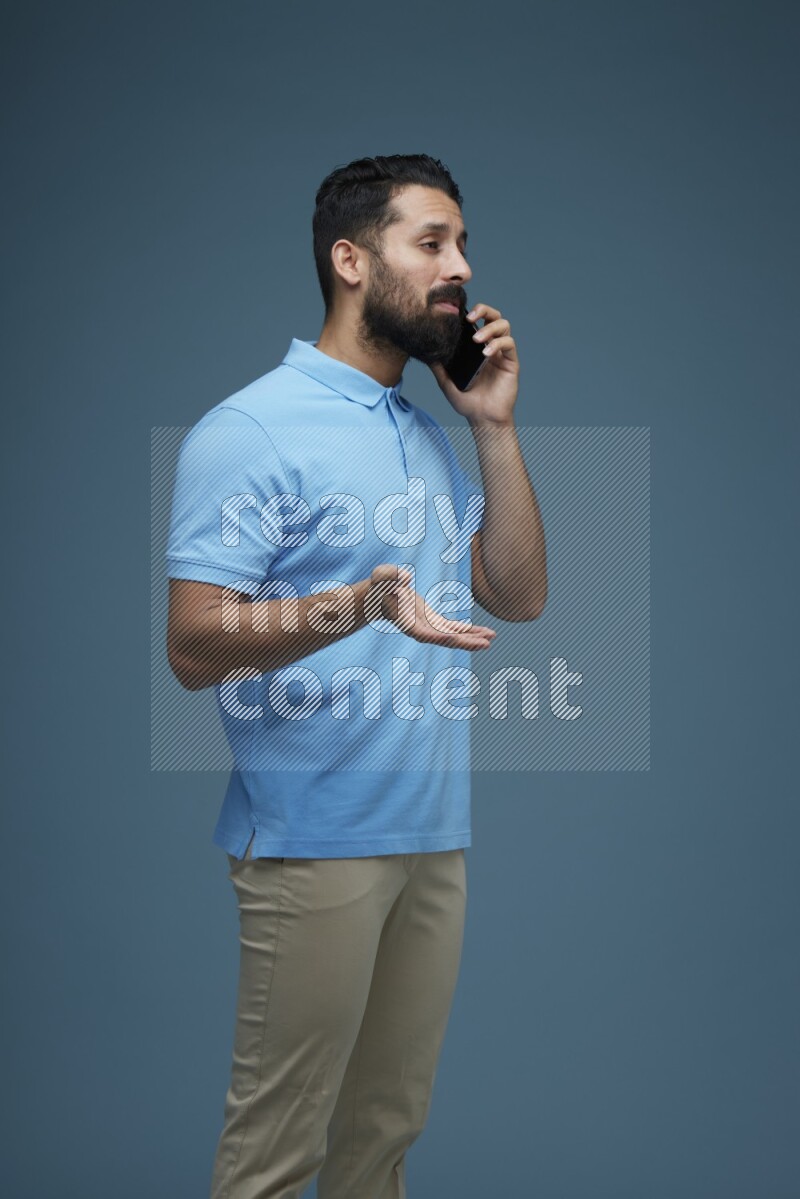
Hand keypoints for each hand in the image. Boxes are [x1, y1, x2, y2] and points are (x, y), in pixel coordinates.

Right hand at [369, 563, 496, 650]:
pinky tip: (484, 632)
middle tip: (486, 644)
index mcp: (407, 622)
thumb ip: (389, 576)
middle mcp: (420, 629)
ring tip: (492, 638)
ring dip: (472, 637)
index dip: (438, 636)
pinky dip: (468, 630)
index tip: (453, 638)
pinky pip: (453, 628)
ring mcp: (429, 626)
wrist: (378, 597)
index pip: (424, 633)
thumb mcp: (381, 577)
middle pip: (444, 639)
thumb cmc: (379, 587)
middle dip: (465, 642)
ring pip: (453, 635)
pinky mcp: (434, 621)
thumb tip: (405, 576)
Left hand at [429, 302, 518, 426]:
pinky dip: (497, 344)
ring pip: (503, 325)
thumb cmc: (467, 402)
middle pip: (493, 316)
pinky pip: (509, 344)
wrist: (483, 418)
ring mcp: (501, 353)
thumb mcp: (446, 383)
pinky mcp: (511, 362)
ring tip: (477, 338)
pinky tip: (486, 353)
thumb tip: (426, 352)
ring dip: (490, 328)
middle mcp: (490, 346)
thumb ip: (438, 367)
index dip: (471, 312)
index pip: (477, 321)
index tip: (457, 314)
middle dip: (484, 310)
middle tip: (470, 317)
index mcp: (476, 347)